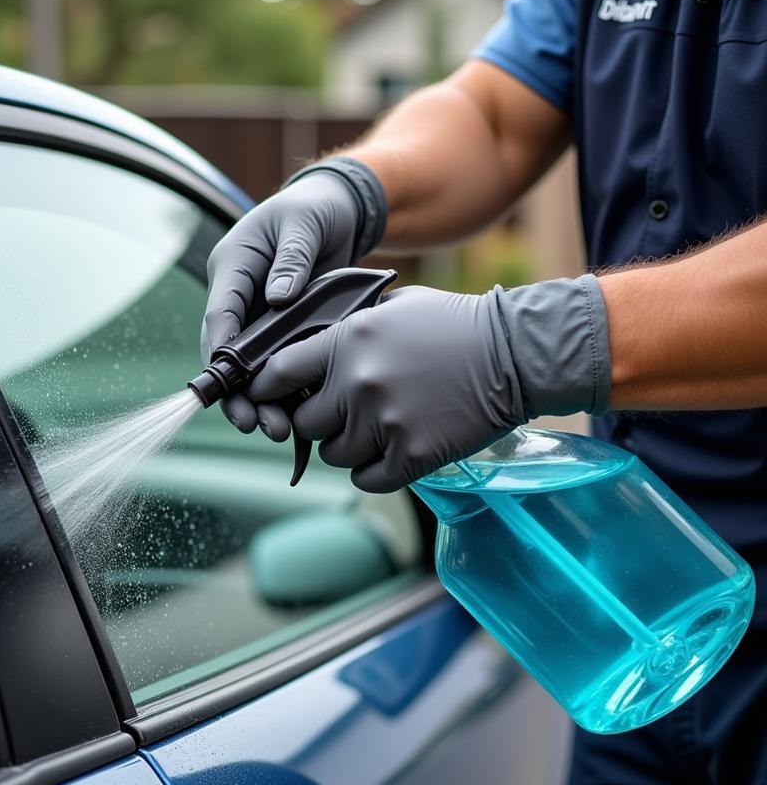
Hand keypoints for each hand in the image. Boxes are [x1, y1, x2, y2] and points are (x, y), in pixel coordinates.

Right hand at [202, 161, 384, 437]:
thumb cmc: (314, 209)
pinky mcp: (283, 331)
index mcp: (232, 268)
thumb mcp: (304, 223)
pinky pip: (278, 367)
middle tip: (251, 423)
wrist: (341, 211)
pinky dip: (285, 394)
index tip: (229, 382)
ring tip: (277, 432)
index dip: (222, 351)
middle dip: (237, 393)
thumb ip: (292, 258)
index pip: (219, 315)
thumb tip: (278, 298)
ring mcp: (260, 318)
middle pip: (228, 354)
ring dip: (260, 402)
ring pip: (251, 369)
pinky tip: (297, 420)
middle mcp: (239, 298)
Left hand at [247, 276, 609, 492]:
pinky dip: (374, 470)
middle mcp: (358, 384)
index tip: (271, 398)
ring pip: (334, 455)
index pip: (278, 374)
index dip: (269, 390)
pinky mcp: (412, 455)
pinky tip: (393, 450)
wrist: (516, 354)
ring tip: (380, 427)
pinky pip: (365, 478)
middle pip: (305, 425)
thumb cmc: (454, 324)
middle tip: (347, 413)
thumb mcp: (393, 307)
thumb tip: (306, 349)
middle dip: (321, 422)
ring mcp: (385, 423)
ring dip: (350, 447)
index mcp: (347, 342)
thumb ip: (346, 329)